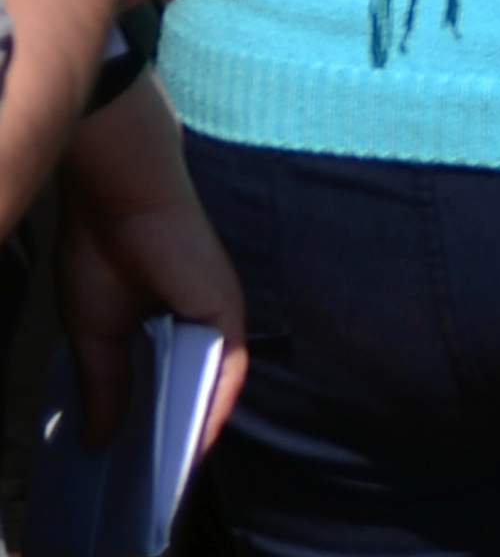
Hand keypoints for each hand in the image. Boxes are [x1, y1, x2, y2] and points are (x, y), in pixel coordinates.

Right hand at [59, 86, 240, 457]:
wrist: (120, 200)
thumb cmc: (102, 253)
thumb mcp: (94, 335)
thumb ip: (105, 385)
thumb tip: (99, 439)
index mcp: (161, 323)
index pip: (165, 380)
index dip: (153, 418)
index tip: (139, 461)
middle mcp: (196, 320)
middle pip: (193, 383)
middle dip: (177, 428)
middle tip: (158, 474)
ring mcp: (216, 315)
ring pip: (214, 380)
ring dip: (199, 422)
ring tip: (177, 466)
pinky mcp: (226, 309)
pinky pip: (229, 367)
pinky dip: (217, 403)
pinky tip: (201, 436)